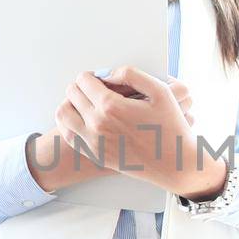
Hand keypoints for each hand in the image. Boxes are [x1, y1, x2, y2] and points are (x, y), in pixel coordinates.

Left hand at [29, 72, 196, 192]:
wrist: (175, 164)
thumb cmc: (171, 127)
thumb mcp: (160, 91)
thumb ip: (131, 74)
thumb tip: (107, 74)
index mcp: (111, 107)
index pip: (84, 80)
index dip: (92, 75)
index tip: (103, 79)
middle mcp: (97, 124)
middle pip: (72, 94)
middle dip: (81, 86)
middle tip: (96, 88)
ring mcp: (93, 142)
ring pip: (63, 114)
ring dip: (71, 103)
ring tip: (86, 101)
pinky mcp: (95, 154)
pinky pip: (69, 134)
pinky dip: (70, 122)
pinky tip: (83, 118)